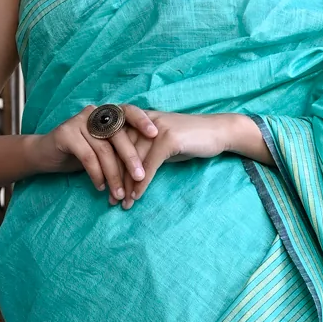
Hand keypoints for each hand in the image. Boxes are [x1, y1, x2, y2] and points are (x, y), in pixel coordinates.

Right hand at [35, 104, 157, 203]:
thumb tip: (150, 163)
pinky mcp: (65, 133)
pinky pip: (88, 156)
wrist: (45, 155)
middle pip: (118, 135)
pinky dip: (96, 174)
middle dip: (131, 158)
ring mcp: (78, 121)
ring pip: (104, 150)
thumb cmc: (80, 153)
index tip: (156, 135)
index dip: (142, 121)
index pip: (128, 112)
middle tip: (140, 178)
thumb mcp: (104, 150)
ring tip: (119, 193)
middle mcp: (93, 113)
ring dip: (113, 175)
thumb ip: (121, 150)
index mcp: (106, 114)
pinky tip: (100, 188)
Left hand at [119, 110, 271, 205]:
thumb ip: (142, 150)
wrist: (217, 132)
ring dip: (126, 186)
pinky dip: (141, 183)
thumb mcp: (159, 142)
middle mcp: (141, 120)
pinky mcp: (167, 138)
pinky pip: (149, 166)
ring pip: (133, 161)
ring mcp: (154, 128)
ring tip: (123, 203)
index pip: (114, 144)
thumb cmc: (188, 139)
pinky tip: (137, 196)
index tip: (105, 188)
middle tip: (110, 200)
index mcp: (135, 118)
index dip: (108, 167)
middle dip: (114, 179)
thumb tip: (124, 171)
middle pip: (120, 153)